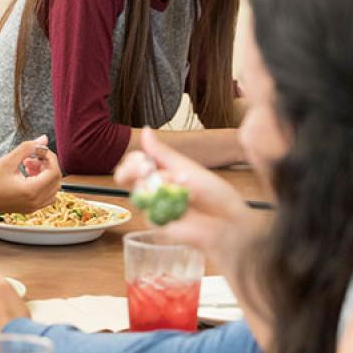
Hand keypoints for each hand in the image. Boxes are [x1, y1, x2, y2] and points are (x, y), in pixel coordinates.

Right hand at [0, 136, 61, 214]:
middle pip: (56, 180)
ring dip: (44, 174)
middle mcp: (35, 202)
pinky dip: (42, 183)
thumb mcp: (8, 161)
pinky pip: (46, 195)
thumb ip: (27, 148)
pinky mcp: (29, 208)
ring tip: (27, 164)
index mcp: (31, 191)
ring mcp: (33, 207)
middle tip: (32, 157)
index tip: (38, 150)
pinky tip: (27, 175)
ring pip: (52, 188)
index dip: (50, 157)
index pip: (54, 172)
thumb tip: (44, 139)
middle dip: (47, 165)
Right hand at [114, 128, 256, 264]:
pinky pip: (149, 212)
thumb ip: (162, 152)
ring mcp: (154, 205)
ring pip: (136, 193)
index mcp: (160, 171)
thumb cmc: (213, 192)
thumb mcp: (186, 167)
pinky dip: (164, 204)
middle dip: (130, 171)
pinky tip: (182, 203)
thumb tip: (144, 130)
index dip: (133, 160)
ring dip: (154, 187)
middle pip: (125, 177)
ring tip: (178, 185)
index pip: (134, 162)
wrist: (227, 218)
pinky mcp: (158, 222)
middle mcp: (153, 187)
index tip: (145, 160)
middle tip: (146, 170)